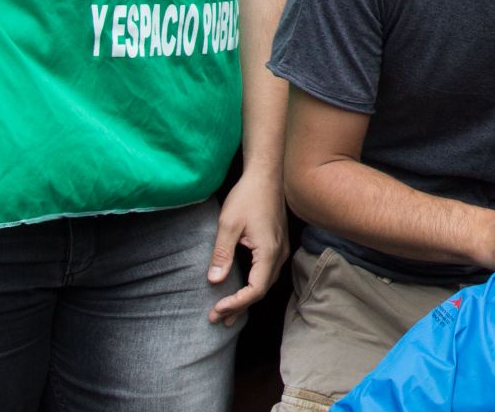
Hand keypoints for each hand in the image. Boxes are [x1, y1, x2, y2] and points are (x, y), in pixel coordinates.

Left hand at [206, 172, 286, 325]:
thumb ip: (221, 254)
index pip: (255, 290)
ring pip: (265, 283)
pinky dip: (253, 286)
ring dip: (246, 299)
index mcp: (269, 252)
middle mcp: (279, 255)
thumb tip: (214, 281)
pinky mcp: (278, 246)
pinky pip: (267, 274)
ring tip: (227, 313)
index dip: (236, 304)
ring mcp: (281, 250)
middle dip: (239, 307)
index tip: (216, 310)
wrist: (266, 176)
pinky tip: (241, 290)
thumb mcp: (228, 224)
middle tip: (216, 319)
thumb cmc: (247, 196)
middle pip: (261, 291)